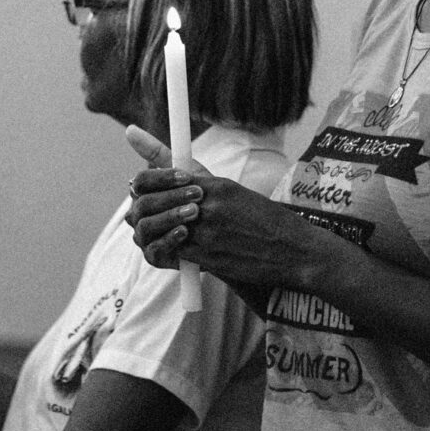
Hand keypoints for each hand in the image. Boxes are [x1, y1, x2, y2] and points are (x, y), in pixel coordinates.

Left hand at [125, 162, 327, 289]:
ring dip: (152, 231)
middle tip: (137, 212)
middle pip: (155, 200)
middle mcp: (209, 203)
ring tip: (153, 232)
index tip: (138, 185)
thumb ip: (203, 185)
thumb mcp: (235, 193)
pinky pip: (172, 252)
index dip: (146, 180)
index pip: (165, 174)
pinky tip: (170, 249)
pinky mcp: (208, 256)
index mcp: (217, 184)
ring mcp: (207, 231)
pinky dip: (166, 251)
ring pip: (160, 227)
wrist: (292, 249)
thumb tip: (173, 178)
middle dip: (142, 208)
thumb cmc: (265, 220)